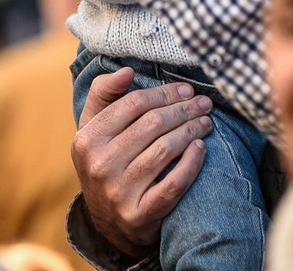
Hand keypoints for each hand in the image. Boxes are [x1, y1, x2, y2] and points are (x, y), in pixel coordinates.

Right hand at [72, 67, 212, 257]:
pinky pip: (173, 184)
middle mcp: (99, 166)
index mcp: (86, 139)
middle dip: (183, 109)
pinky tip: (201, 148)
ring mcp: (118, 193)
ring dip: (192, 131)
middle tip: (204, 104)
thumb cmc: (106, 162)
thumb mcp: (94, 129)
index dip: (164, 93)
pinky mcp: (139, 215)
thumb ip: (104, 94)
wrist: (109, 222)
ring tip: (206, 122)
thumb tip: (127, 71)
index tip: (186, 89)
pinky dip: (192, 163)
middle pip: (153, 125)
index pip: (133, 104)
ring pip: (165, 150)